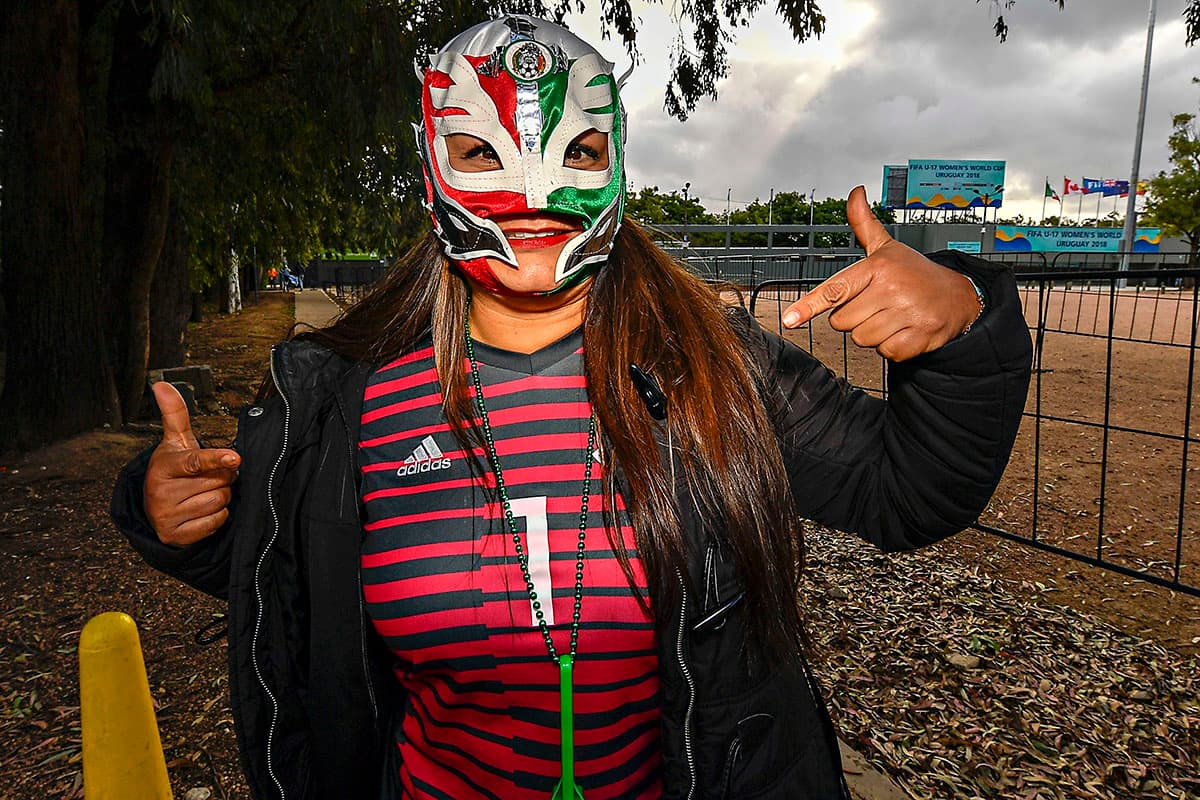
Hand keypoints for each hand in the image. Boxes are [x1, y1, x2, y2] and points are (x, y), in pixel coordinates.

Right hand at [143, 382, 240, 545]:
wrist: (154, 508)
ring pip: (218, 502)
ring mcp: (167, 516)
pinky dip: (216, 517)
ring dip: (220, 497)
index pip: (195, 462)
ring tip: (203, 492)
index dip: (216, 460)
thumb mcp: (174, 442)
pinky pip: (215, 522)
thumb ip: (174, 414)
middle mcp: (161, 492)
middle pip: (217, 482)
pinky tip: (202, 510)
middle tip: (209, 476)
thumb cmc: (173, 469)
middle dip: (221, 478)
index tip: (234, 459)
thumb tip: (161, 384)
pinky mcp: (176, 535)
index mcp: (164, 466)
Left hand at [782, 186, 980, 361]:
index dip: (809, 305)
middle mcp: (892, 289)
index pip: (836, 289)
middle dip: (854, 318)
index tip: (789, 319)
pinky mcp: (919, 337)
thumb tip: (854, 193)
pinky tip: (905, 329)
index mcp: (878, 267)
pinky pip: (886, 353)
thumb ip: (864, 224)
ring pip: (862, 339)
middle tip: (877, 305)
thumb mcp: (888, 247)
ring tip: (892, 316)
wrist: (959, 296)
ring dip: (873, 333)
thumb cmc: (915, 273)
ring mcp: (906, 314)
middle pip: (842, 321)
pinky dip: (893, 346)